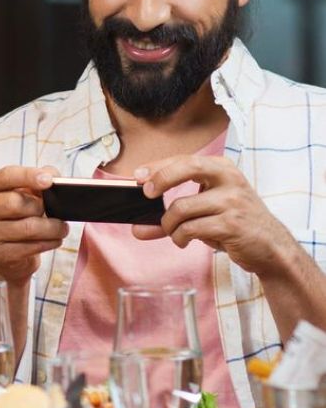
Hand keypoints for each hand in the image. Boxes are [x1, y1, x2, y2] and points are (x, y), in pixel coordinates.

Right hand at [0, 165, 67, 284]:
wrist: (5, 253)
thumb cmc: (18, 217)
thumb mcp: (25, 194)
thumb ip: (37, 181)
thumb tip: (52, 176)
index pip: (6, 176)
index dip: (28, 176)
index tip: (49, 180)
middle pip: (15, 202)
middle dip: (41, 207)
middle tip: (55, 212)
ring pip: (27, 227)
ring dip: (52, 228)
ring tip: (62, 228)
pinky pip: (30, 247)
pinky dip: (49, 242)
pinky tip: (54, 240)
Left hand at [132, 155, 295, 273]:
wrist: (271, 247)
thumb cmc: (234, 223)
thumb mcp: (207, 211)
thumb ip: (173, 215)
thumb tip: (136, 228)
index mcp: (222, 169)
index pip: (184, 159)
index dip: (158, 167)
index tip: (137, 177)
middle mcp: (230, 180)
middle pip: (187, 168)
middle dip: (161, 179)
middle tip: (147, 195)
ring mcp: (233, 201)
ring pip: (181, 208)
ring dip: (169, 225)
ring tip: (174, 233)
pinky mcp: (232, 224)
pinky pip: (190, 229)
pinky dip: (179, 237)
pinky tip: (183, 241)